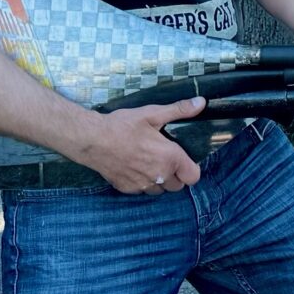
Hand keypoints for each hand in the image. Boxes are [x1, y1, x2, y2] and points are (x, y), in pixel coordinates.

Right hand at [75, 97, 207, 194]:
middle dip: (176, 174)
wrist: (92, 140)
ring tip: (150, 163)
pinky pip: (142, 191)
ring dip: (160, 181)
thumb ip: (179, 110)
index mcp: (170, 158)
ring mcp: (142, 185)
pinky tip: (135, 167)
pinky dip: (143, 183)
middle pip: (178, 186)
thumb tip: (201, 103)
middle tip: (165, 158)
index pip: (193, 177)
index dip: (191, 168)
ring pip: (160, 191)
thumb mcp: (152, 113)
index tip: (183, 158)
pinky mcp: (128, 189)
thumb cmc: (123, 125)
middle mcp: (159, 175)